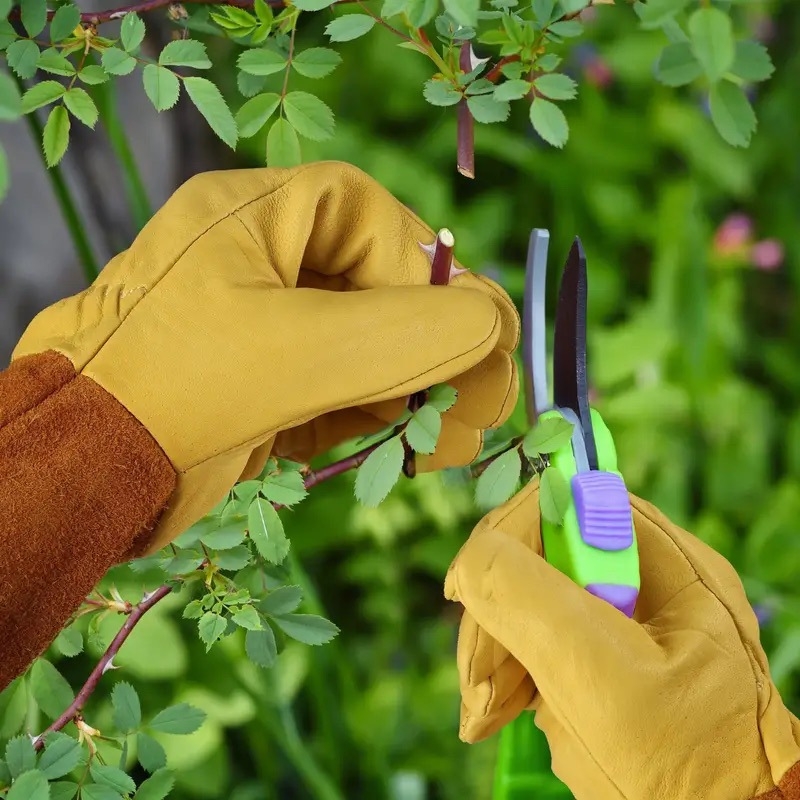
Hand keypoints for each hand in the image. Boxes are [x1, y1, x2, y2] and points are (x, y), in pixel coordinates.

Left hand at [13, 161, 518, 555]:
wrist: (86, 472)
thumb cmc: (179, 391)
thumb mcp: (305, 350)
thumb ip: (412, 330)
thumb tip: (494, 321)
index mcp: (249, 215)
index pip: (364, 216)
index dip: (424, 271)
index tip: (468, 330)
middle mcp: (253, 258)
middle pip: (369, 283)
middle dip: (427, 344)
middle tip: (482, 394)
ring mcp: (255, 323)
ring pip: (358, 340)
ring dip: (412, 388)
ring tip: (459, 434)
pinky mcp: (258, 381)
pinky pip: (334, 382)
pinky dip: (376, 413)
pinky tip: (416, 444)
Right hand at [445, 480, 799, 799]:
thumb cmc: (682, 765)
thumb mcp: (604, 679)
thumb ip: (534, 602)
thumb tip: (470, 557)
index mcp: (667, 562)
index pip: (570, 502)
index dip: (509, 536)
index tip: (466, 593)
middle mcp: (642, 578)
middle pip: (536, 554)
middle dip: (493, 615)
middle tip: (480, 683)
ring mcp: (617, 617)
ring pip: (522, 598)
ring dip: (490, 652)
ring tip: (485, 713)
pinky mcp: (593, 654)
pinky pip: (529, 638)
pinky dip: (503, 674)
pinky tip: (497, 711)